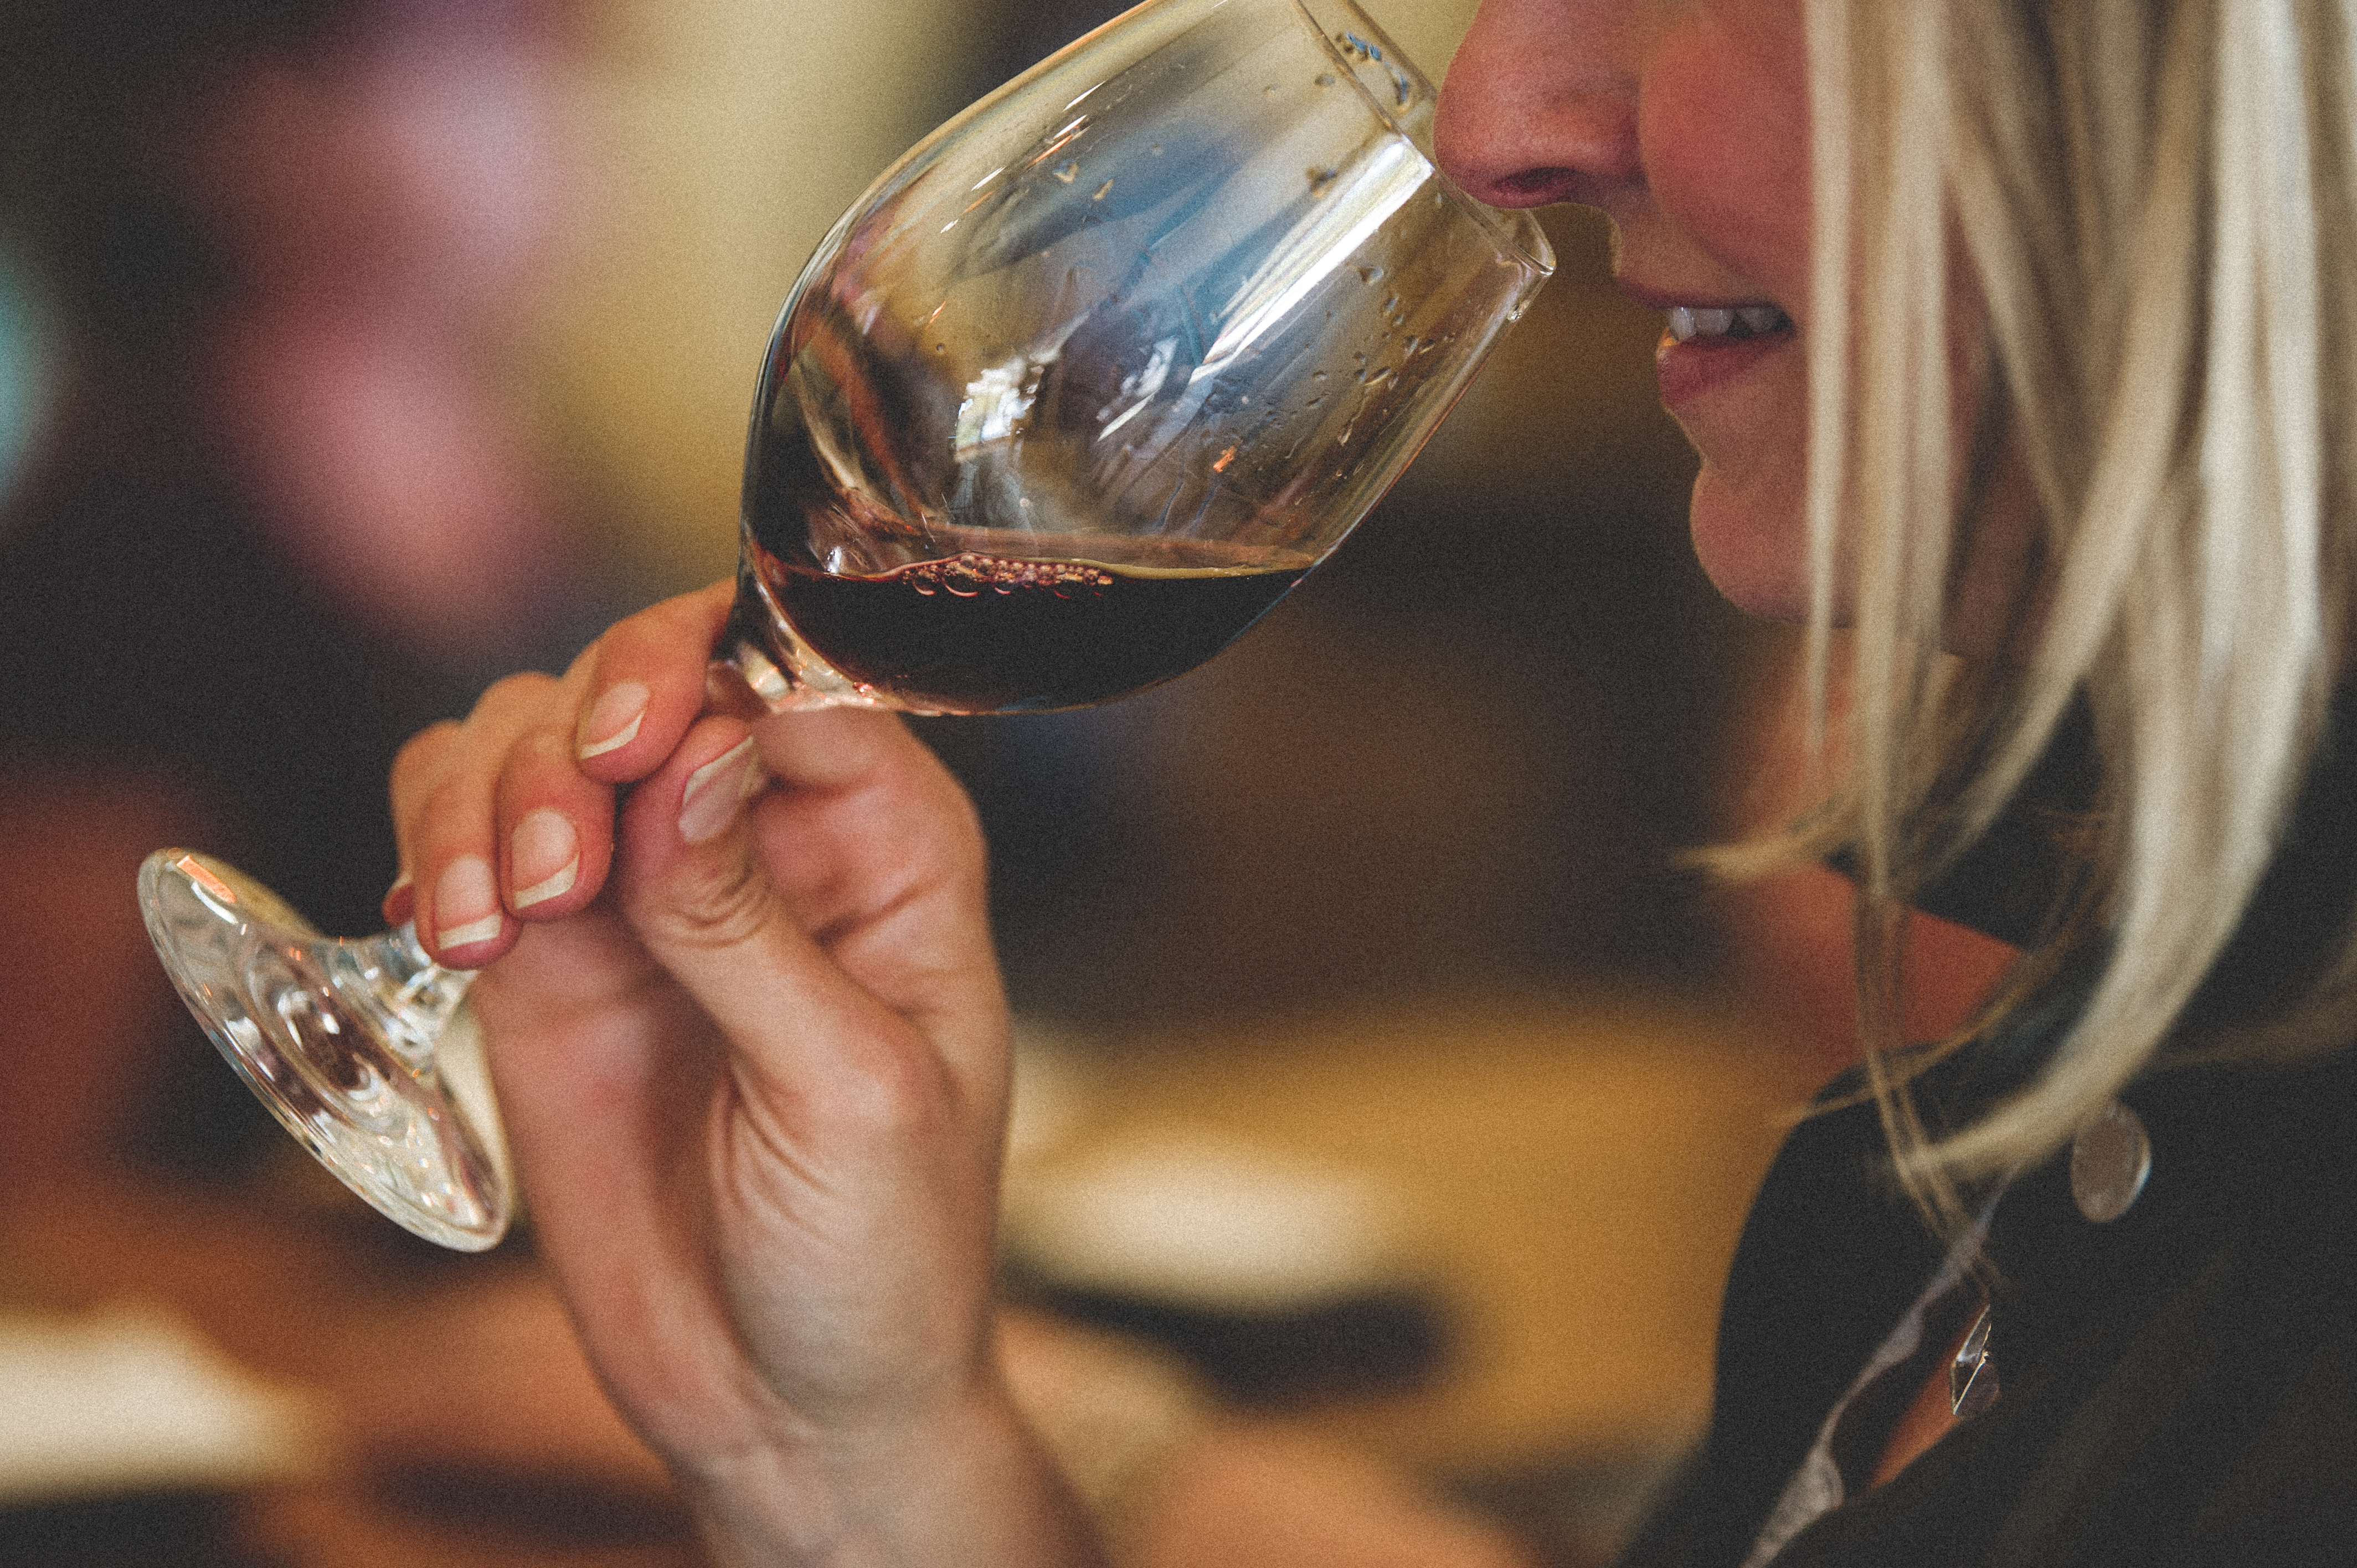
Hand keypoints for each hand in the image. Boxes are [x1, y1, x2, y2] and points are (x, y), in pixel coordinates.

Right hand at [387, 583, 1097, 1565]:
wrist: (794, 1402)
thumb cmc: (885, 1253)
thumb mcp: (850, 1092)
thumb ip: (754, 927)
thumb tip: (696, 752)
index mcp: (892, 846)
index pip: (798, 678)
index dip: (704, 676)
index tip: (632, 742)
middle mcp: (769, 839)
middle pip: (653, 682)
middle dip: (579, 738)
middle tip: (556, 870)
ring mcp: (650, 891)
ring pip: (539, 737)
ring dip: (492, 795)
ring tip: (495, 922)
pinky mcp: (553, 959)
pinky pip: (469, 835)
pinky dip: (435, 845)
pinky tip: (451, 930)